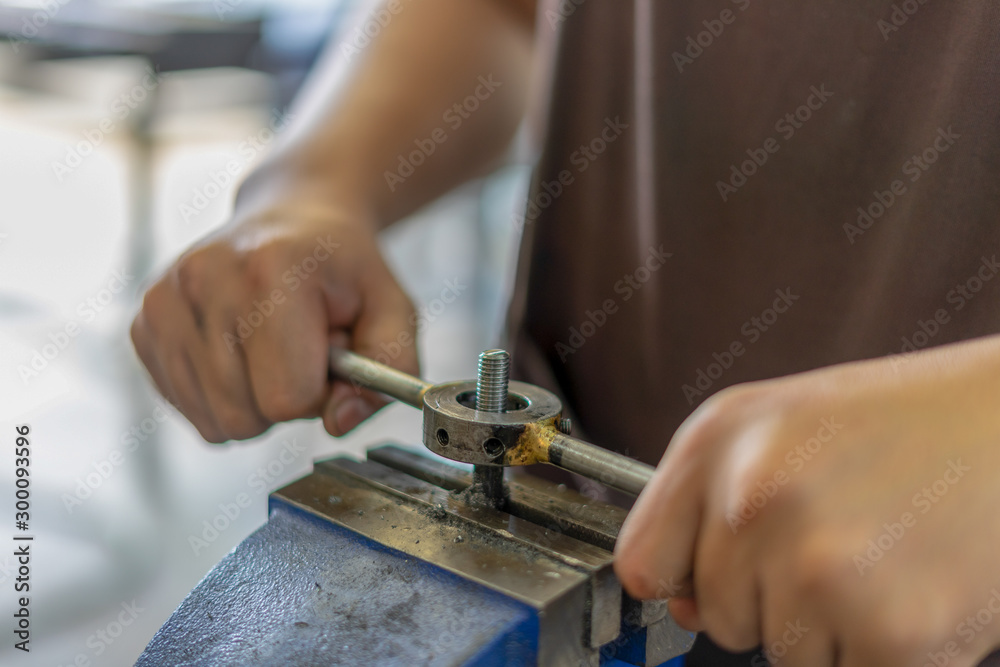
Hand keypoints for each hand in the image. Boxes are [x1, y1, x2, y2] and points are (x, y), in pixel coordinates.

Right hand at [130, 206, 416, 442]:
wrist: (294, 218)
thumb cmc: (342, 269)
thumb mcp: (393, 308)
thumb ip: (390, 368)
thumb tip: (339, 421)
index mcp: (272, 268)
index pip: (289, 395)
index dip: (322, 390)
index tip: (329, 350)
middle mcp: (206, 277)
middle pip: (246, 415)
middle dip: (286, 398)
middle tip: (301, 350)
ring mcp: (165, 299)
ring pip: (214, 421)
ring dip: (253, 400)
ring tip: (272, 347)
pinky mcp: (143, 322)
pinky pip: (186, 408)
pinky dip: (220, 395)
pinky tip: (240, 350)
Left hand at [615, 337, 999, 665]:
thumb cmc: (903, 423)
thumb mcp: (777, 430)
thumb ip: (708, 509)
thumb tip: (682, 605)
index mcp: (715, 442)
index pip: (641, 563)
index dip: (681, 581)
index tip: (714, 578)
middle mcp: (752, 498)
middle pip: (718, 617)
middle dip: (773, 599)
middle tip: (843, 539)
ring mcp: (818, 566)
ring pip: (784, 655)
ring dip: (832, 628)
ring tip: (884, 554)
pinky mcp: (891, 629)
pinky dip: (886, 654)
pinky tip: (917, 589)